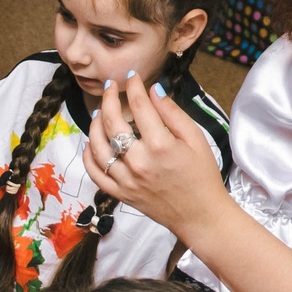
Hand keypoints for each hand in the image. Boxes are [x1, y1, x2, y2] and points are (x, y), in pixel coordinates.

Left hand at [81, 71, 222, 234]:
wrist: (201, 214)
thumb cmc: (202, 175)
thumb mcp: (196, 138)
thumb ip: (173, 113)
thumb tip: (154, 89)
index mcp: (161, 145)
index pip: (140, 106)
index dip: (134, 86)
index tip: (132, 76)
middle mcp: (140, 162)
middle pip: (113, 122)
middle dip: (109, 98)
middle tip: (110, 86)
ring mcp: (127, 180)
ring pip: (98, 146)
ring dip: (95, 124)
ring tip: (99, 111)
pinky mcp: (121, 194)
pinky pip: (96, 173)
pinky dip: (89, 156)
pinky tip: (91, 142)